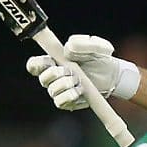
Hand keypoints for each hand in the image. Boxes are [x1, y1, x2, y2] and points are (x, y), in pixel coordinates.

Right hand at [25, 35, 140, 108]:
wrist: (113, 76)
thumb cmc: (101, 58)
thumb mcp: (96, 46)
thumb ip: (82, 43)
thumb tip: (67, 49)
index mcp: (54, 61)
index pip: (34, 65)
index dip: (36, 64)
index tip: (49, 61)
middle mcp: (54, 77)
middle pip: (42, 78)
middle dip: (55, 74)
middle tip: (70, 71)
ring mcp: (60, 90)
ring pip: (52, 91)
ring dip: (65, 85)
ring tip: (79, 81)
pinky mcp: (67, 102)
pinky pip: (60, 102)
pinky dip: (68, 96)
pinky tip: (79, 91)